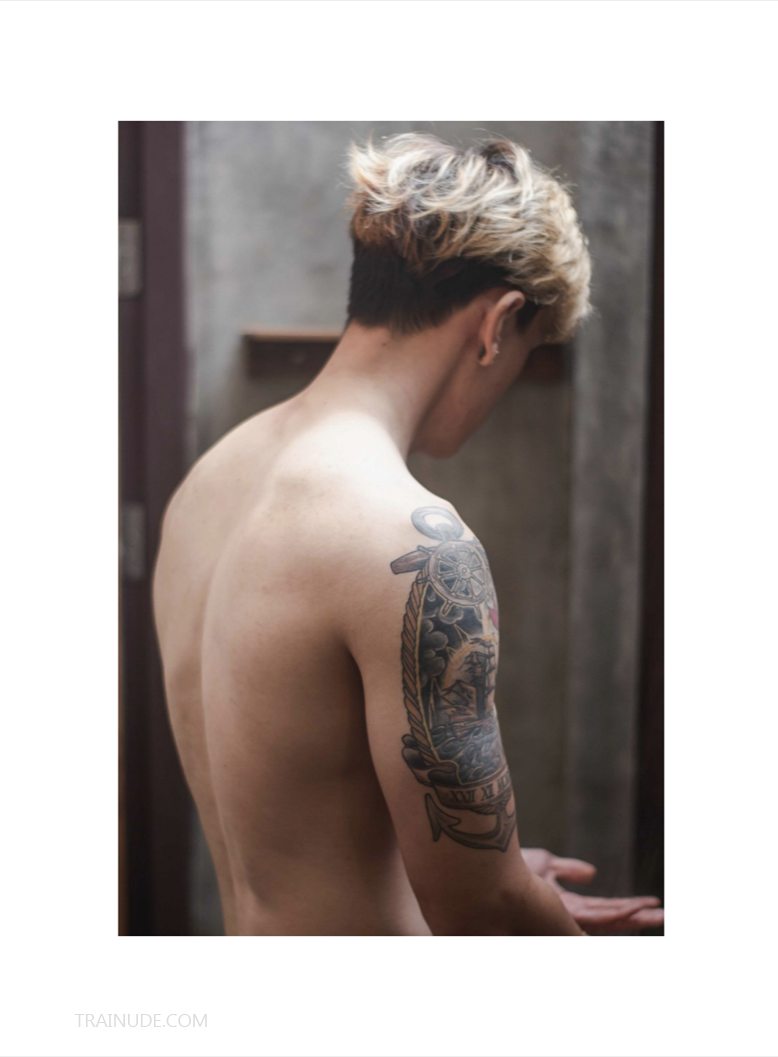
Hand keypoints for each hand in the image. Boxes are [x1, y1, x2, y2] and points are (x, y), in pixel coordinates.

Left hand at [521, 847, 663, 933]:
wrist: (489, 870)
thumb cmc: (510, 867)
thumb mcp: (545, 864)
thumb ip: (569, 870)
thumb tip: (593, 874)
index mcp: (566, 906)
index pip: (604, 910)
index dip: (628, 907)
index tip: (652, 903)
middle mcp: (568, 916)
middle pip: (612, 918)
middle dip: (639, 918)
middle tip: (666, 916)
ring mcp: (566, 918)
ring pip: (609, 920)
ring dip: (636, 917)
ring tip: (660, 914)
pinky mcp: (563, 915)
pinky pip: (599, 915)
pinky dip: (621, 912)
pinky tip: (637, 911)